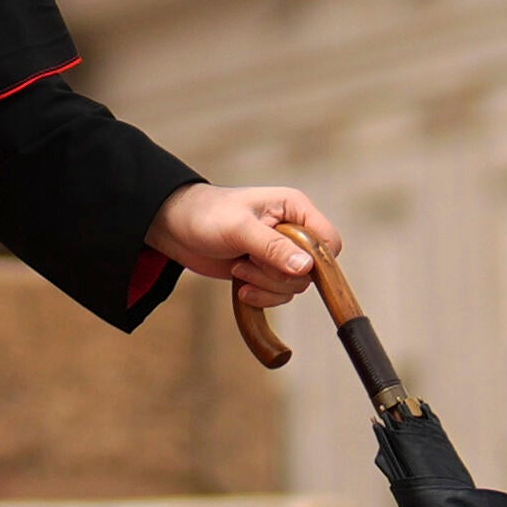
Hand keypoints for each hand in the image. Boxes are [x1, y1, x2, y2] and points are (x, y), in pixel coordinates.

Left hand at [151, 184, 337, 293]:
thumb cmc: (207, 216)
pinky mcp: (267, 272)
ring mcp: (280, 253)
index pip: (329, 241)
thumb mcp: (239, 228)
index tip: (288, 266)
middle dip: (276, 274)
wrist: (177, 228)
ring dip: (265, 285)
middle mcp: (293, 231)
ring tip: (238, 268)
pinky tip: (240, 287)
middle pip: (312, 271)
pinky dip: (261, 297)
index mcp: (294, 209)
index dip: (316, 260)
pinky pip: (279, 295)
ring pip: (294, 286)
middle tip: (247, 260)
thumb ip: (273, 247)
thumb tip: (306, 268)